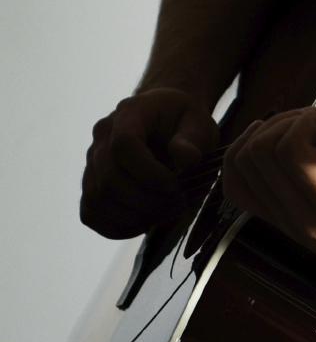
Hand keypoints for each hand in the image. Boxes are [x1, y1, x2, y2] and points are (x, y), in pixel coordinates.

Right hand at [80, 88, 220, 237]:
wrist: (166, 118)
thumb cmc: (183, 120)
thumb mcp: (199, 121)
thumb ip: (194, 138)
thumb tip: (185, 157)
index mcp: (129, 114)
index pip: (123, 146)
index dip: (150, 174)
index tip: (176, 186)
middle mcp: (101, 137)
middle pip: (109, 179)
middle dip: (146, 202)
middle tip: (176, 204)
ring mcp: (92, 162)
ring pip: (96, 200)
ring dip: (133, 217)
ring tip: (164, 214)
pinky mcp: (91, 184)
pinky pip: (90, 214)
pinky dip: (117, 227)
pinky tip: (144, 223)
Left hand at [222, 108, 315, 304]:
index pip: (292, 152)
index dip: (311, 122)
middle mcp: (310, 219)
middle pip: (261, 152)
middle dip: (289, 122)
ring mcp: (292, 225)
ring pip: (242, 166)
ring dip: (266, 135)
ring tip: (300, 132)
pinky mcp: (285, 225)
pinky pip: (238, 187)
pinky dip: (245, 159)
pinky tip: (272, 145)